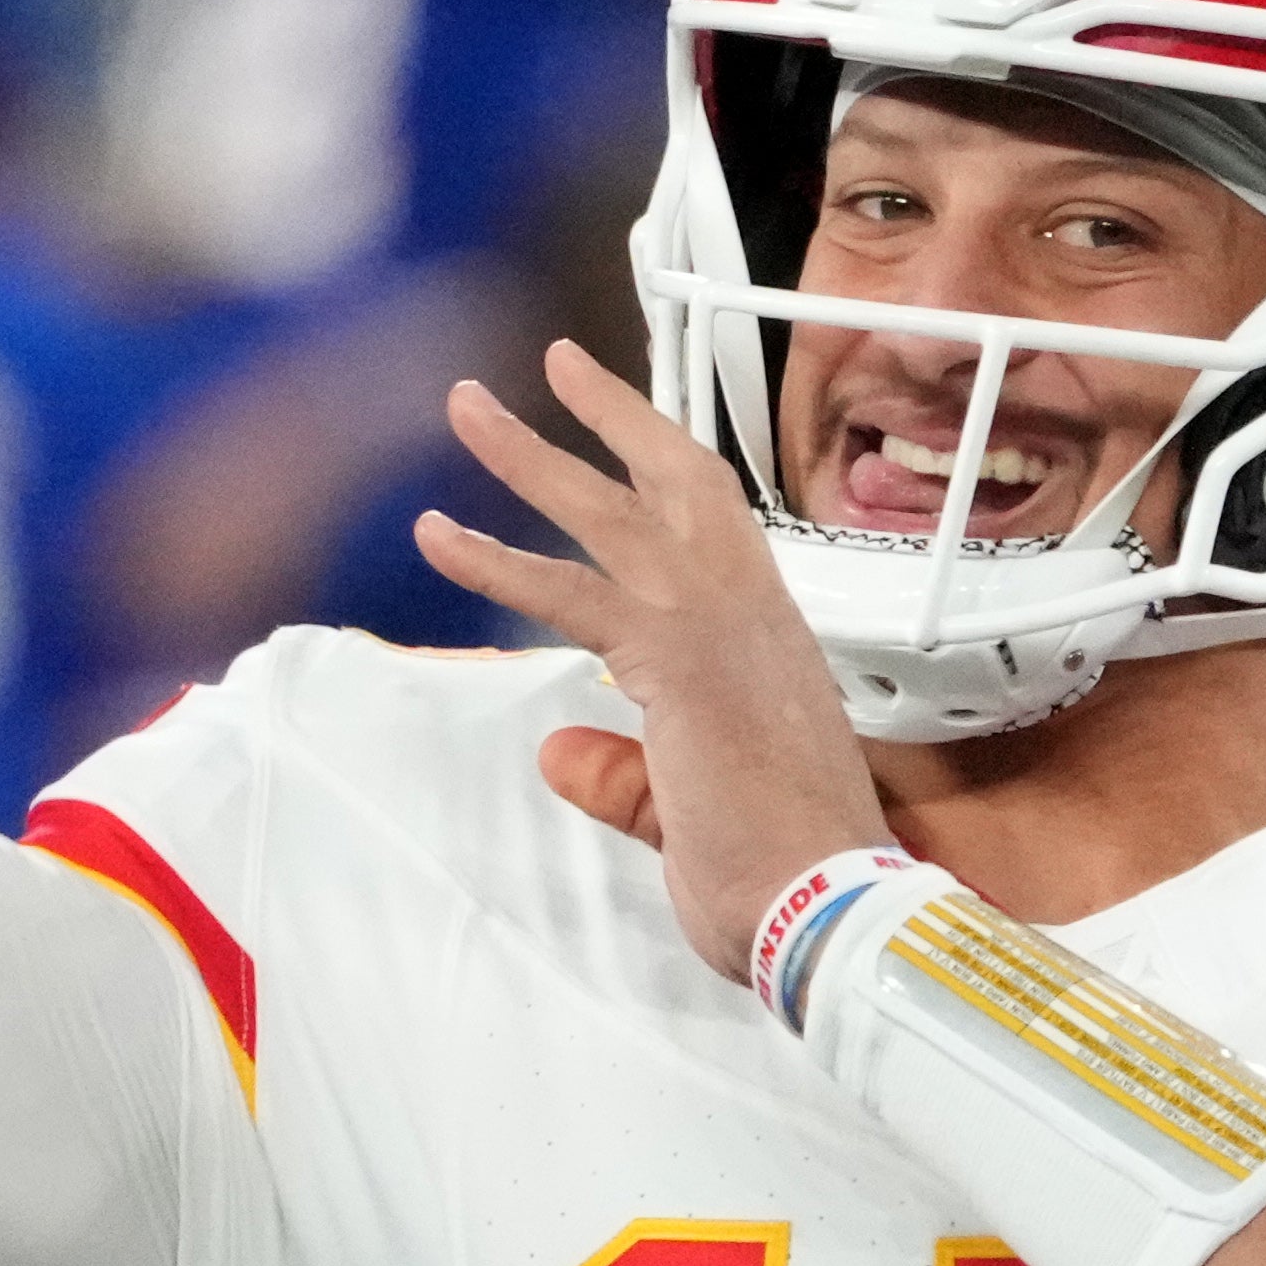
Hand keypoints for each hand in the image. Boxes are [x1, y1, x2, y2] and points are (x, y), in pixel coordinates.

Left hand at [417, 340, 889, 980]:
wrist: (829, 904)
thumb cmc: (784, 877)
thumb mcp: (691, 816)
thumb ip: (623, 777)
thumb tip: (557, 748)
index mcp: (771, 645)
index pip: (718, 533)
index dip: (669, 472)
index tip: (629, 432)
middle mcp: (753, 617)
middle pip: (680, 483)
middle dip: (614, 417)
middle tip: (551, 361)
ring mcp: (719, 629)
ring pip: (615, 514)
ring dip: (533, 454)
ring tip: (466, 404)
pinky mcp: (677, 662)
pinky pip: (572, 593)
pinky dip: (495, 557)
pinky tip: (436, 531)